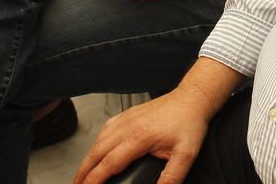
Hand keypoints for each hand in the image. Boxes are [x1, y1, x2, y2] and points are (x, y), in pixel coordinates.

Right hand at [74, 88, 210, 183]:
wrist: (192, 99)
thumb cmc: (189, 124)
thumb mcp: (185, 156)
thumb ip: (171, 178)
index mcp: (138, 138)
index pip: (109, 164)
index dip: (94, 180)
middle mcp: (127, 127)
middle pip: (96, 153)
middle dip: (83, 172)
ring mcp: (126, 119)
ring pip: (98, 141)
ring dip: (88, 159)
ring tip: (82, 175)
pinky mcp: (128, 114)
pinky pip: (105, 130)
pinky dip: (96, 143)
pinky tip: (96, 151)